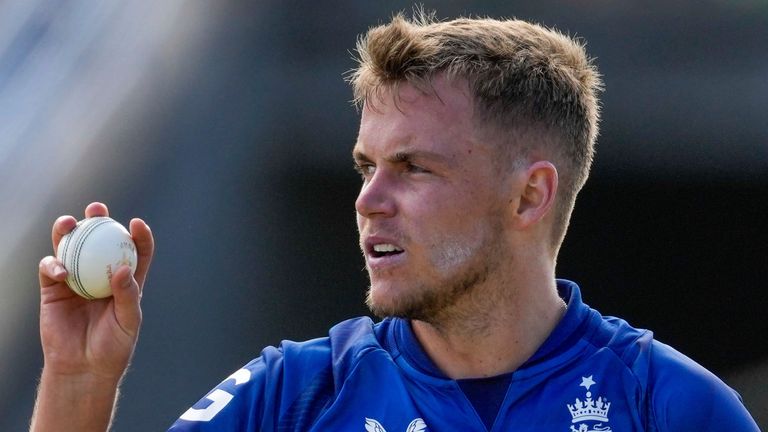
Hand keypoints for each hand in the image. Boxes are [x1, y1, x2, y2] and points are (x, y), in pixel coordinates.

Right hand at [38, 202, 153, 379]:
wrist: (83, 367)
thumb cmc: (113, 346)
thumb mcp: (129, 322)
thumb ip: (128, 295)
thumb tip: (122, 269)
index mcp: (126, 279)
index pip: (135, 251)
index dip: (138, 234)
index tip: (136, 223)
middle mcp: (100, 274)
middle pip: (99, 240)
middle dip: (98, 218)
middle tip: (97, 208)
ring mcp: (76, 279)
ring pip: (70, 247)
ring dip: (68, 230)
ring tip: (70, 222)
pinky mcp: (53, 289)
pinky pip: (50, 268)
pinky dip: (54, 264)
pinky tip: (60, 269)